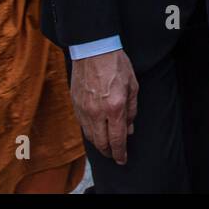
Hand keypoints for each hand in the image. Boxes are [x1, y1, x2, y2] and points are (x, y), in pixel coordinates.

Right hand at [69, 48, 138, 164]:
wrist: (94, 50)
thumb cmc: (116, 64)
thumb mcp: (133, 86)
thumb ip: (132, 110)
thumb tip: (130, 128)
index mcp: (115, 107)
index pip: (117, 138)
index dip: (120, 152)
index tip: (123, 159)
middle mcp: (97, 111)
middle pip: (101, 142)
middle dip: (109, 152)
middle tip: (115, 155)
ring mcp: (84, 109)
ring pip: (90, 136)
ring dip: (99, 144)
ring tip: (106, 146)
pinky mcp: (75, 104)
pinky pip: (82, 125)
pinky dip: (90, 132)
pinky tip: (96, 131)